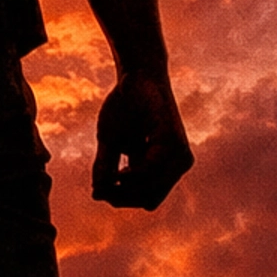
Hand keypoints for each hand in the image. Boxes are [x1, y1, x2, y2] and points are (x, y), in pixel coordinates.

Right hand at [91, 68, 193, 210]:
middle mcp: (177, 163)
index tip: (101, 192)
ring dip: (127, 189)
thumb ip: (106, 167)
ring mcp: (179, 154)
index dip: (124, 200)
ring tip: (109, 179)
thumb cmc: (124, 107)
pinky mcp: (173, 141)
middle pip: (149, 200)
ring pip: (152, 190)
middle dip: (124, 198)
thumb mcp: (110, 141)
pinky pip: (153, 170)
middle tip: (102, 188)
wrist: (135, 76)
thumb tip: (96, 196)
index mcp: (164, 165)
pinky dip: (134, 175)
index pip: (147, 199)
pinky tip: (119, 173)